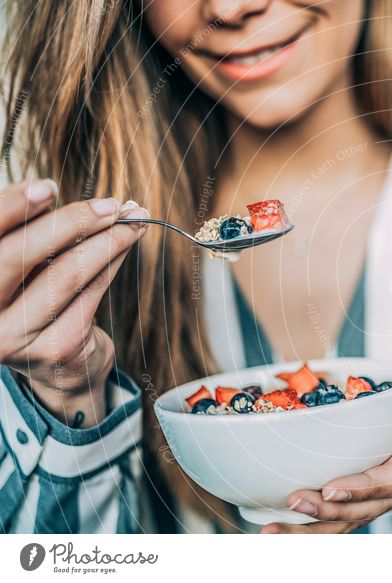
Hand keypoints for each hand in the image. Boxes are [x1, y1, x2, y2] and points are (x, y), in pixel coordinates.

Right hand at [0, 179, 148, 426]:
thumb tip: (49, 190)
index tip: (47, 187)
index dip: (11, 208)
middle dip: (68, 223)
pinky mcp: (55, 347)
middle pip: (18, 256)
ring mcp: (14, 337)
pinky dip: (114, 261)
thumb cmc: (34, 300)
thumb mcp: (19, 266)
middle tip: (108, 204)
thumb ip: (24, 234)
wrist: (57, 366)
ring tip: (132, 218)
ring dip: (106, 240)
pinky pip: (91, 292)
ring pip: (65, 274)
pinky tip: (128, 241)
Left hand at [260, 337, 391, 533]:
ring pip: (349, 523)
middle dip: (329, 512)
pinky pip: (339, 522)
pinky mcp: (365, 501)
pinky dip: (310, 531)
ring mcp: (382, 498)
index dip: (363, 487)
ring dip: (311, 531)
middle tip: (293, 501)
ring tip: (273, 531)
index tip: (331, 488)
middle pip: (366, 508)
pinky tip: (277, 529)